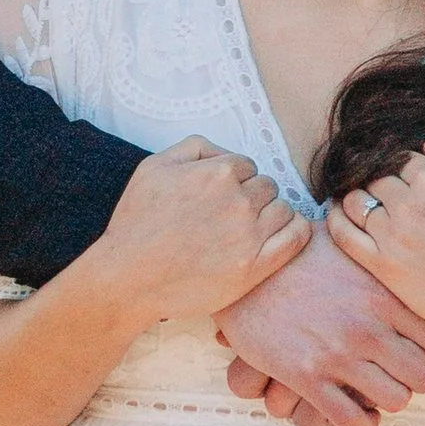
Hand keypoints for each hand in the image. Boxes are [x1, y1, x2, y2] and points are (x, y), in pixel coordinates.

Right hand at [98, 137, 306, 325]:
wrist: (127, 277)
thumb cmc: (136, 222)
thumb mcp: (154, 166)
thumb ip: (195, 148)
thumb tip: (224, 152)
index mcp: (216, 173)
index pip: (246, 165)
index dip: (233, 180)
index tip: (218, 197)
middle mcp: (237, 201)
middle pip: (266, 186)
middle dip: (251, 196)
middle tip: (227, 216)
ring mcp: (249, 236)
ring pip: (282, 208)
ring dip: (269, 214)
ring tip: (245, 229)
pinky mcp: (254, 267)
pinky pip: (297, 237)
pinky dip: (296, 230)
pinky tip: (281, 233)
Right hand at [215, 225, 424, 425]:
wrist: (243, 270)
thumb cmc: (297, 252)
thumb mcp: (347, 241)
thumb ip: (381, 253)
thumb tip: (404, 242)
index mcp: (385, 295)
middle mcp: (369, 327)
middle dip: (417, 378)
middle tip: (401, 371)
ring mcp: (339, 355)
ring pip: (396, 401)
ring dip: (388, 399)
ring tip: (376, 389)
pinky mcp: (307, 377)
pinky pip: (352, 420)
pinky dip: (360, 423)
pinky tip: (355, 411)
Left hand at [328, 145, 424, 347]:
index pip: (399, 158)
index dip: (398, 164)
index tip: (397, 174)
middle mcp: (409, 204)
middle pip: (374, 177)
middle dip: (376, 180)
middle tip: (380, 190)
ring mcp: (392, 236)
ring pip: (354, 201)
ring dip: (354, 196)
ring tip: (359, 201)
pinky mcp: (382, 265)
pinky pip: (344, 235)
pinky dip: (334, 219)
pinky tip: (336, 214)